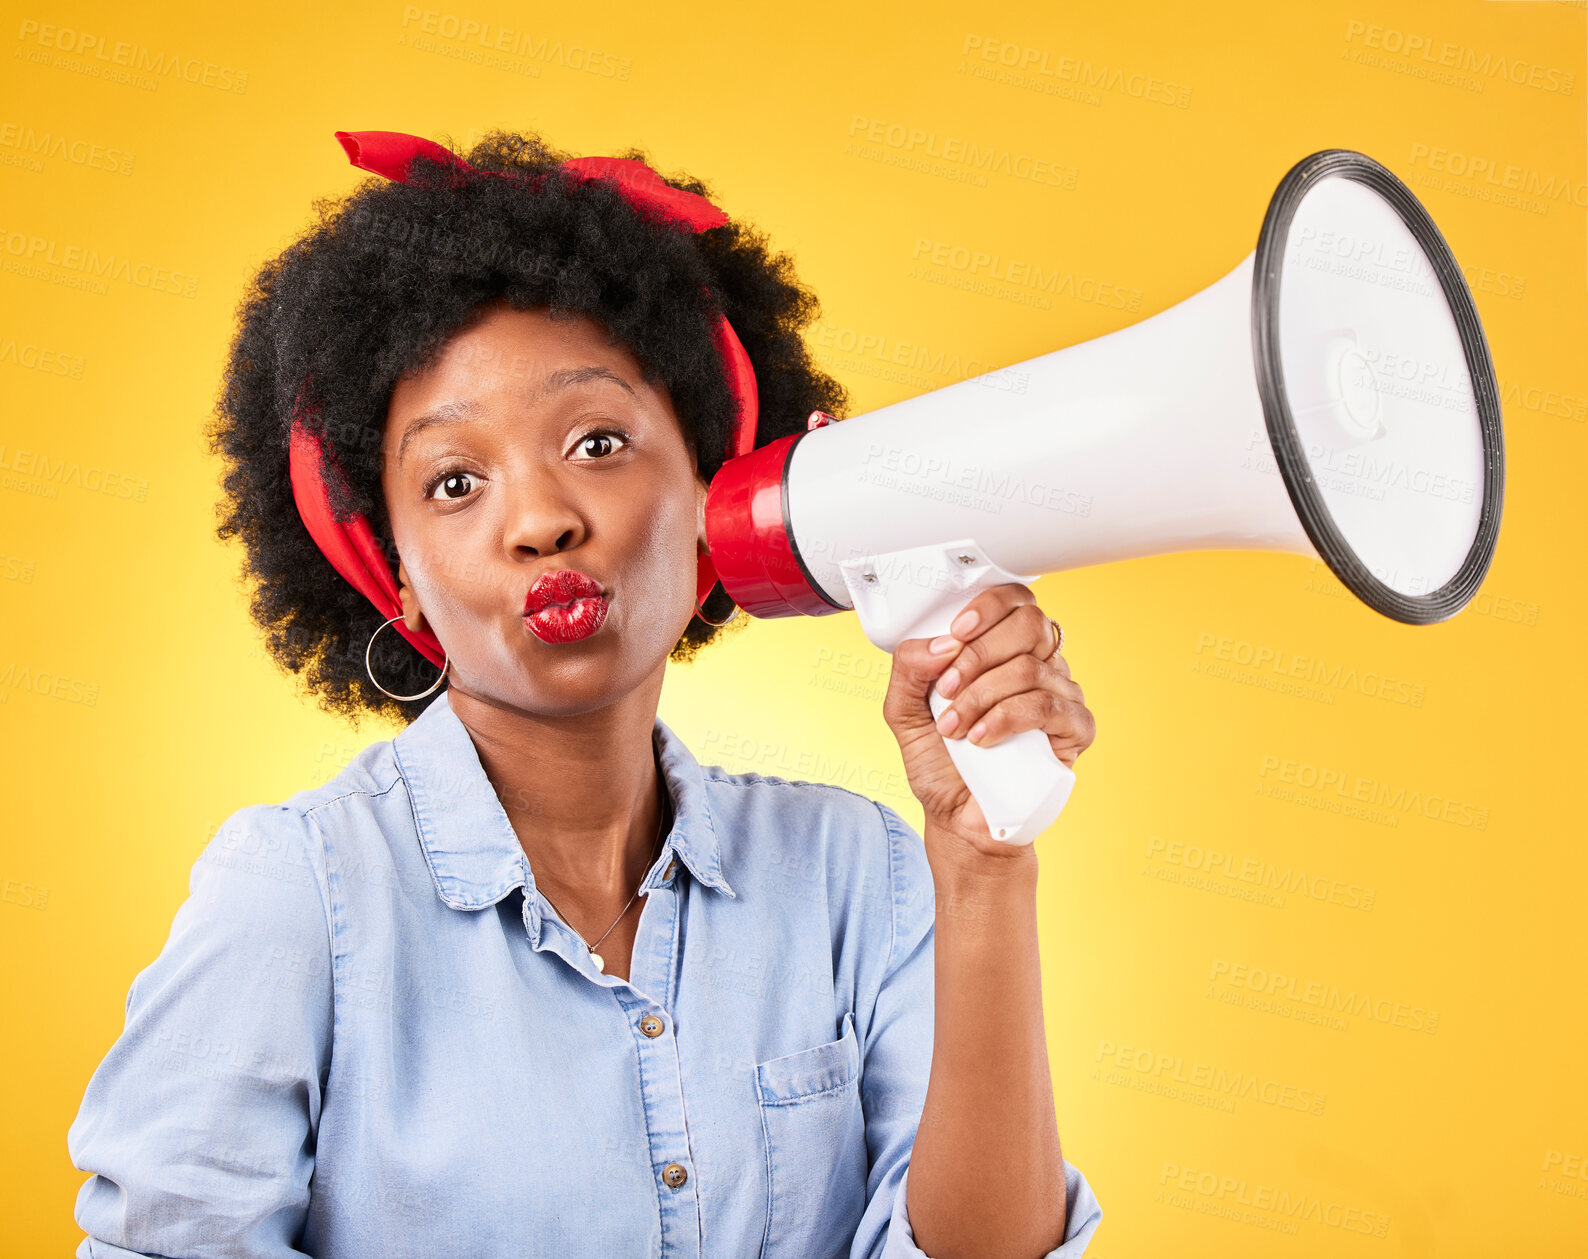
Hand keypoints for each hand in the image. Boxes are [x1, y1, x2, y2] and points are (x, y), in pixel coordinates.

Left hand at [881, 584, 1095, 856]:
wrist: (958, 818)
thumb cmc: (940, 763)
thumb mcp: (903, 711)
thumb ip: (908, 669)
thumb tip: (943, 643)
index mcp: (1005, 649)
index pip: (1016, 601)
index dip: (988, 607)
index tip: (956, 632)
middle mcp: (1040, 664)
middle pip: (1030, 625)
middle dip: (978, 655)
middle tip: (947, 690)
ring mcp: (1062, 695)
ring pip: (1030, 669)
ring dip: (981, 697)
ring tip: (954, 728)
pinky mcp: (1075, 730)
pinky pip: (1048, 706)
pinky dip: (1006, 719)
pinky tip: (981, 740)